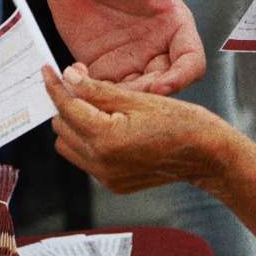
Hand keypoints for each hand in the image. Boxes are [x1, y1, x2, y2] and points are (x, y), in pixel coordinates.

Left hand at [42, 64, 237, 193]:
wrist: (206, 154)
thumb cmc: (181, 123)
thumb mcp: (138, 99)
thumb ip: (98, 90)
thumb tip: (69, 78)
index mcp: (106, 138)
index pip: (67, 108)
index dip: (56, 87)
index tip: (48, 72)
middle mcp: (101, 162)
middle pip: (62, 128)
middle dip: (66, 105)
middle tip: (79, 86)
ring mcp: (107, 176)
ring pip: (70, 146)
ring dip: (75, 125)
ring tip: (95, 107)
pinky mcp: (114, 183)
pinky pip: (87, 160)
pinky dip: (90, 141)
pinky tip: (110, 127)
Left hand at [43, 0, 204, 93]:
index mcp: (174, 26)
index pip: (191, 61)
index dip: (182, 77)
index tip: (162, 86)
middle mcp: (158, 48)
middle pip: (165, 84)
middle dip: (149, 96)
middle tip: (124, 98)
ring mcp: (132, 61)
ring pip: (137, 95)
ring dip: (121, 101)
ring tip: (98, 94)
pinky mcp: (105, 69)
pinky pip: (107, 92)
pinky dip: (96, 95)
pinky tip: (76, 81)